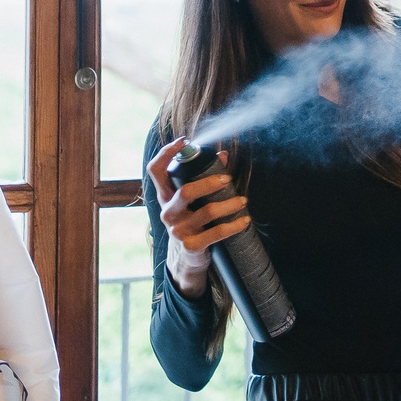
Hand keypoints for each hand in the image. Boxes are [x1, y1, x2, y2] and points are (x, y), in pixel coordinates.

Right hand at [148, 140, 249, 298]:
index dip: (166, 153)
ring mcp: (178, 230)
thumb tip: (223, 154)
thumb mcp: (192, 200)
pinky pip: (217, 232)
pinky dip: (234, 225)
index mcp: (165, 196)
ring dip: (229, 204)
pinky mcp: (192, 245)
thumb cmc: (192, 219)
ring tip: (243, 200)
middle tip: (227, 179)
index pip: (156, 170)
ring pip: (207, 211)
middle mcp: (168, 212)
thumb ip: (204, 176)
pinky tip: (245, 220)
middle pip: (185, 191)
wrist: (186, 258)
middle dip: (209, 182)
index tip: (184, 142)